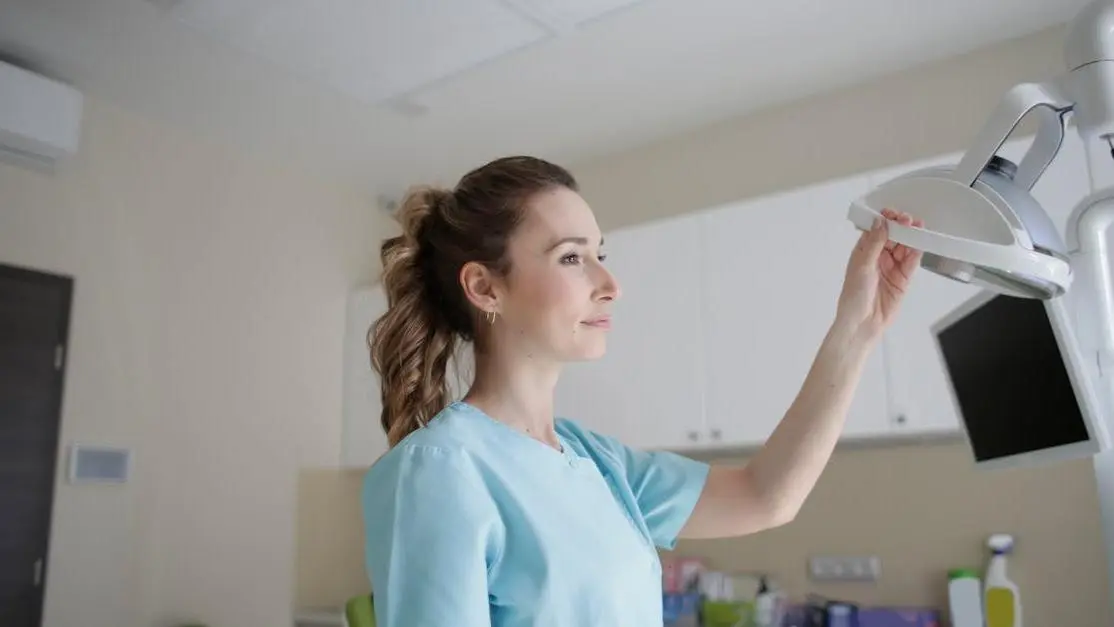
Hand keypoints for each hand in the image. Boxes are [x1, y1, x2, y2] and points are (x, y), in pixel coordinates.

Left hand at [835, 208, 923, 341]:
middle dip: (900, 227)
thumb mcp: (862, 266)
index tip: (892, 213)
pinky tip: (919, 243)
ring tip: (917, 227)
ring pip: (904, 247)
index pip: (876, 230)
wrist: (862, 323)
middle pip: (893, 237)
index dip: (885, 221)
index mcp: (863, 252)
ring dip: (910, 237)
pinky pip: (912, 262)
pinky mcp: (903, 279)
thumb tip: (881, 223)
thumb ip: (874, 244)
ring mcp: (891, 268)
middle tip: (907, 219)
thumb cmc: (854, 297)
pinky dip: (916, 252)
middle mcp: (878, 258)